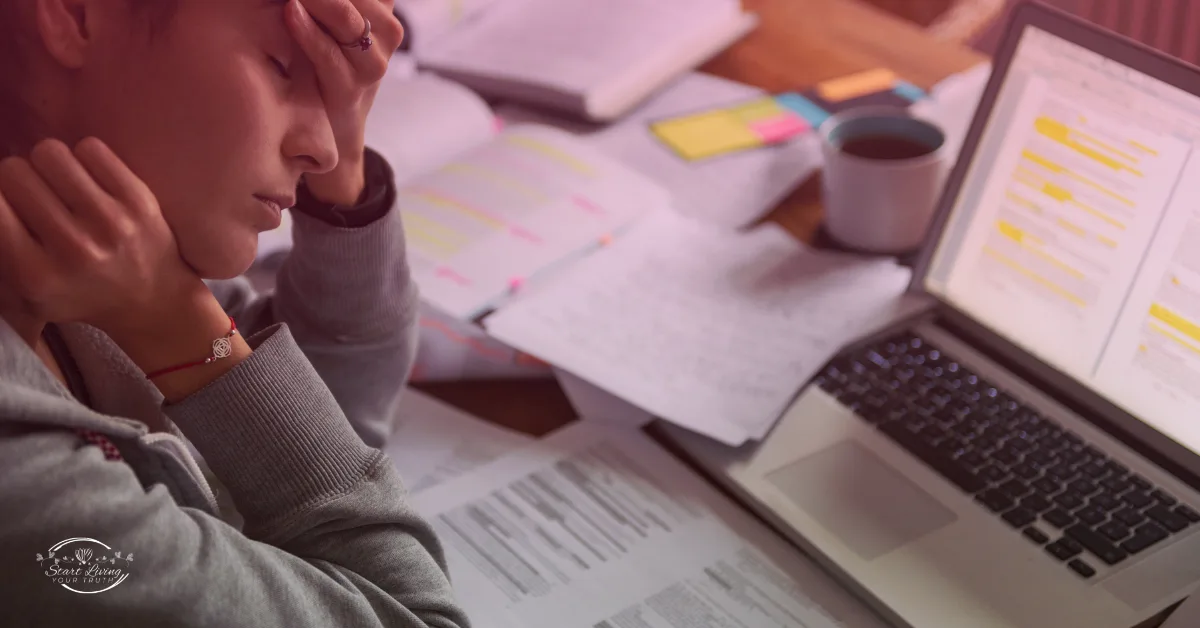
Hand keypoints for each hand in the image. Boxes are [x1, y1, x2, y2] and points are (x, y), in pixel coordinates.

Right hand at [0, 138, 210, 337]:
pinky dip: (84, 158)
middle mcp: (73, 248)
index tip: (6, 201)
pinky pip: (89, 147)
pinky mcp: (139, 200)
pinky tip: (89, 180)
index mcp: (36, 274)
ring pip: (50, 152)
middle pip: (15, 171)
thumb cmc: (79, 292)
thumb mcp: (25, 293)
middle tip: (33, 195)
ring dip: (48, 164)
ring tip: (59, 185)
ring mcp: (110, 222)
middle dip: (17, 179)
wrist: (153, 299)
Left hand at [285, 0, 404, 204]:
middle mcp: (387, 29)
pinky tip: (290, 12)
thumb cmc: (323, 60)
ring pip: (345, 16)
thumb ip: (333, 7)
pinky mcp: (351, 88)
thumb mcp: (332, 21)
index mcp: (382, 8)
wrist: (331, 127)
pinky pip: (329, 53)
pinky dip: (307, 31)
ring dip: (318, 1)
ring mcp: (373, 61)